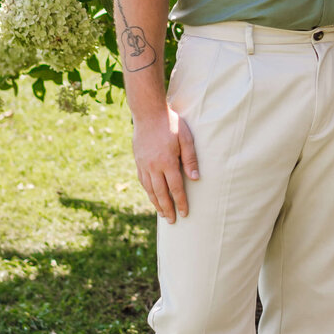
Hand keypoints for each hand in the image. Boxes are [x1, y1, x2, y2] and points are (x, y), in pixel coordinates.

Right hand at [132, 105, 198, 222]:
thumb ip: (190, 159)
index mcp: (167, 162)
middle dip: (167, 208)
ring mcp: (143, 164)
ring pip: (150, 189)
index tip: (184, 213)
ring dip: (156, 203)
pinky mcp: (138, 161)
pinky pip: (142, 181)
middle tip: (172, 221)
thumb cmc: (171, 124)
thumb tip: (196, 178)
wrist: (148, 113)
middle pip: (161, 193)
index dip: (181, 202)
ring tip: (162, 213)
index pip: (175, 188)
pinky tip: (152, 196)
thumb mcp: (186, 138)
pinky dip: (148, 191)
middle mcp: (153, 166)